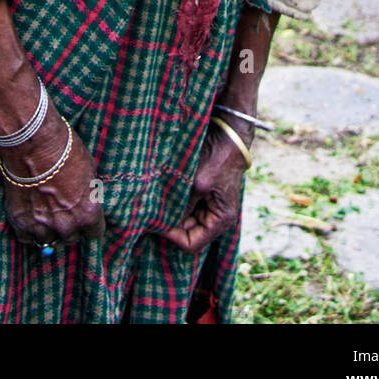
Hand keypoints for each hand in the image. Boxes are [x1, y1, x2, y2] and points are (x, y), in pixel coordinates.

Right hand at [0, 105, 105, 250]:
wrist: (33, 141)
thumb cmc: (64, 149)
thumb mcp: (88, 170)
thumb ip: (86, 193)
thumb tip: (84, 200)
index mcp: (88, 213)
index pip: (95, 233)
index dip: (89, 223)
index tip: (84, 215)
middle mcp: (66, 225)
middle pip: (71, 237)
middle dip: (69, 225)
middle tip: (62, 209)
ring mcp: (42, 226)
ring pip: (48, 241)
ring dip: (48, 230)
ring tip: (44, 212)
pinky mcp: (21, 222)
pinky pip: (26, 237)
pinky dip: (28, 229)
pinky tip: (30, 215)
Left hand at [158, 120, 249, 253]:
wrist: (228, 134)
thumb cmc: (217, 159)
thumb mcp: (198, 184)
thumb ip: (182, 205)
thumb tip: (161, 221)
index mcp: (220, 221)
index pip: (190, 244)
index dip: (171, 236)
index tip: (155, 222)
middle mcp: (216, 218)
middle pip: (185, 233)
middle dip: (169, 223)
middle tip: (150, 211)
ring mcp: (209, 206)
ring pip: (182, 219)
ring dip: (170, 212)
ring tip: (155, 201)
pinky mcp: (203, 194)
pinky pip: (184, 206)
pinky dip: (173, 202)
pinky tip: (163, 192)